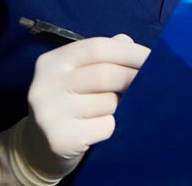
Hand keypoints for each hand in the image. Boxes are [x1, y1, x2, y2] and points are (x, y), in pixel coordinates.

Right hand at [0, 34, 149, 184]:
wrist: (38, 148)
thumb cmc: (69, 102)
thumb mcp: (78, 73)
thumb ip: (103, 55)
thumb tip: (130, 43)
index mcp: (52, 62)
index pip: (97, 48)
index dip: (128, 52)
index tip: (152, 57)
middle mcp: (46, 85)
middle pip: (105, 74)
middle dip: (133, 77)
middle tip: (149, 81)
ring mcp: (50, 113)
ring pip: (108, 102)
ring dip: (117, 106)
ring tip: (105, 109)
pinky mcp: (60, 139)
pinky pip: (105, 126)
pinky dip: (110, 126)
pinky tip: (95, 128)